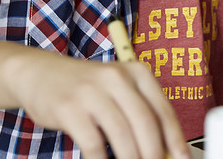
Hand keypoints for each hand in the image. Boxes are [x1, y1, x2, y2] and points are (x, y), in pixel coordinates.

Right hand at [6, 51, 188, 158]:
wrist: (40, 73)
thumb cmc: (88, 88)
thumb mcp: (118, 90)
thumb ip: (140, 114)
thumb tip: (163, 149)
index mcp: (137, 72)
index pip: (163, 110)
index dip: (175, 138)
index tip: (182, 157)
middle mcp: (118, 78)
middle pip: (145, 124)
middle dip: (153, 153)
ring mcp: (92, 92)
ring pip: (122, 135)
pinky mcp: (69, 109)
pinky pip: (94, 144)